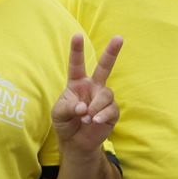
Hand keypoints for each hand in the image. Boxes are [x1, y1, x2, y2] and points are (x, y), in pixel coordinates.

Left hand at [50, 33, 121, 154]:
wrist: (76, 142)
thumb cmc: (65, 123)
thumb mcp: (58, 114)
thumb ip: (68, 107)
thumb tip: (84, 107)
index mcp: (77, 83)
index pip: (77, 64)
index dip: (77, 50)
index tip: (77, 35)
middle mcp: (93, 87)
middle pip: (104, 67)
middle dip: (112, 52)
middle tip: (119, 37)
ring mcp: (103, 98)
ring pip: (106, 94)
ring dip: (96, 106)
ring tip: (87, 117)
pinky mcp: (112, 111)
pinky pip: (111, 109)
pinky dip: (102, 115)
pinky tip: (94, 121)